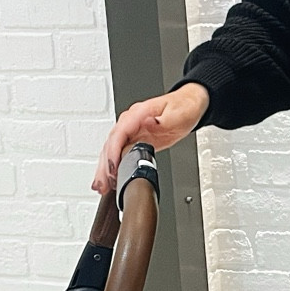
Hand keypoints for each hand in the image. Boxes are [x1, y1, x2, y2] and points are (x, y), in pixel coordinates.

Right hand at [94, 83, 209, 193]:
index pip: (120, 132)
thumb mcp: (178, 114)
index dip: (114, 151)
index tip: (113, 167)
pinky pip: (118, 153)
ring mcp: (130, 130)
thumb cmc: (183, 108)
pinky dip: (111, 166)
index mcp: (138, 114)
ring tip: (102, 186)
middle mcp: (130, 122)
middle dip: (105, 165)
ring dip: (104, 168)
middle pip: (111, 143)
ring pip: (111, 150)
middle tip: (103, 183)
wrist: (187, 104)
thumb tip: (149, 123)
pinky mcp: (133, 139)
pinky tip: (108, 179)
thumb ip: (163, 120)